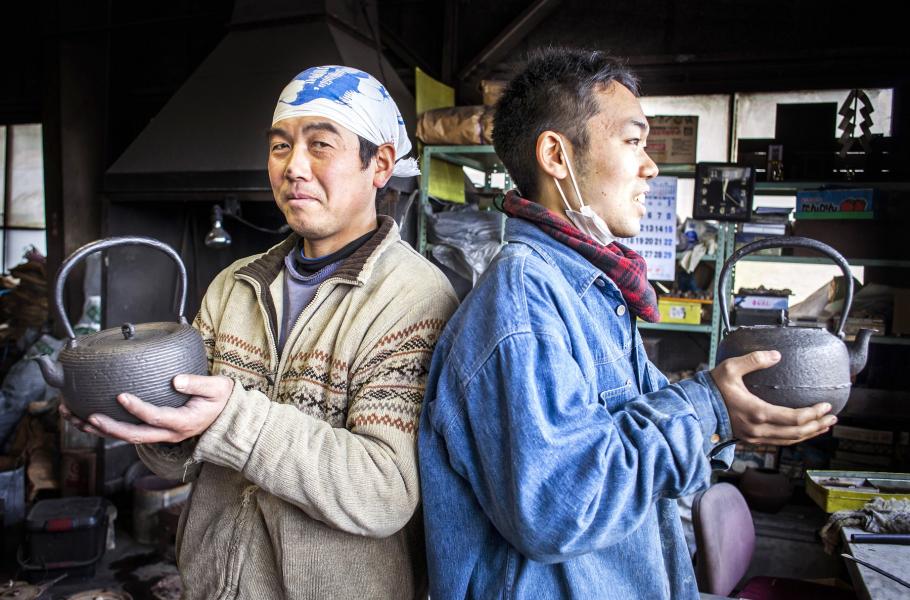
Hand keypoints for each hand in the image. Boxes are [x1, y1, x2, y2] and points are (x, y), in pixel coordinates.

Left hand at [60, 374, 233, 444]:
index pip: (156, 417)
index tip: (121, 396)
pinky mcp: (155, 432)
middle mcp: (169, 433)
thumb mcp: (217, 388)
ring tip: (77, 419)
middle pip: (135, 436)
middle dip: (110, 427)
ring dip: (101, 431)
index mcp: (183, 422)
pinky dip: (107, 429)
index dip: (137, 409)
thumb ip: (198, 383)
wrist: (227, 419)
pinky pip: (129, 433)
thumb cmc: (223, 400)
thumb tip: (176, 379)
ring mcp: (161, 435)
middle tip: (90, 416)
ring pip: (127, 438)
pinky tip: (88, 420)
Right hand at [710, 350, 835, 444]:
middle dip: (817, 425)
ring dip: (809, 434)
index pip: (794, 418)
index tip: (826, 405)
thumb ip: (754, 359)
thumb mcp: (731, 368)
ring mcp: (755, 437)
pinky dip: (795, 437)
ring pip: (789, 440)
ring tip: (823, 426)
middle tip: (832, 417)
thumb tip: (776, 355)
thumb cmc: (713, 388)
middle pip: (796, 433)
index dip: (814, 413)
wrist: (697, 408)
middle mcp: (758, 429)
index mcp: (757, 413)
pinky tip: (802, 431)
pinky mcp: (751, 439)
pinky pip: (779, 442)